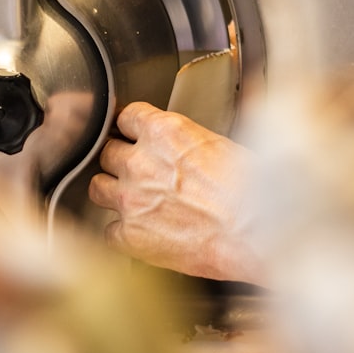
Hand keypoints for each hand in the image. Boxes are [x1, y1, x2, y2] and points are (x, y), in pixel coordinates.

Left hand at [89, 101, 262, 283]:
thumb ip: (187, 142)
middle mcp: (140, 162)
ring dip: (112, 193)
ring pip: (97, 188)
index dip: (131, 128)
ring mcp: (131, 200)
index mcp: (164, 132)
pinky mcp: (131, 235)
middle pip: (108, 152)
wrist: (256, 231)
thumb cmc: (251, 191)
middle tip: (139, 173)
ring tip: (132, 202)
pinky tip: (140, 234)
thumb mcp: (221, 145)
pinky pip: (108, 231)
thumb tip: (183, 149)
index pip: (127, 117)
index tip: (134, 134)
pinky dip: (122, 234)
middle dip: (122, 162)